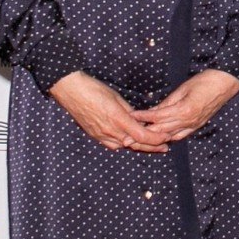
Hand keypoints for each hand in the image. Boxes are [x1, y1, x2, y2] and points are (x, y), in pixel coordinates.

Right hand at [49, 72, 168, 151]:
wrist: (72, 92)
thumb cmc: (95, 90)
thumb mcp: (117, 98)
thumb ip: (129, 112)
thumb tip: (138, 119)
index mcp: (119, 120)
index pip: (142, 136)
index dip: (156, 139)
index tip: (166, 138)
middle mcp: (111, 131)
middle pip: (135, 144)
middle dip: (152, 146)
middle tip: (165, 148)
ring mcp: (102, 136)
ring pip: (125, 146)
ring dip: (138, 146)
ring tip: (152, 146)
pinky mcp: (95, 136)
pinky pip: (112, 145)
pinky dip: (124, 144)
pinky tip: (130, 143)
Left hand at [135, 69, 238, 140]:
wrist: (225, 84)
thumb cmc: (204, 81)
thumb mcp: (183, 89)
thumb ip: (167, 102)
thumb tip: (152, 111)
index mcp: (183, 110)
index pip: (157, 117)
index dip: (142, 118)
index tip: (130, 118)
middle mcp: (187, 122)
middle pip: (160, 131)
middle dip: (143, 135)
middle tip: (127, 140)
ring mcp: (193, 126)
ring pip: (169, 136)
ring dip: (155, 139)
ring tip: (141, 141)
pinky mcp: (197, 126)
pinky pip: (180, 136)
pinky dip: (168, 137)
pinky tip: (161, 138)